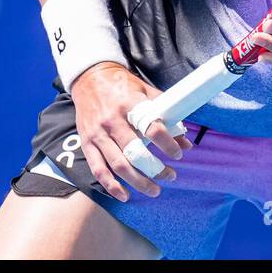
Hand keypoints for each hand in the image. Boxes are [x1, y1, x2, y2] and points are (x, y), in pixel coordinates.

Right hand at [69, 62, 193, 201]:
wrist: (90, 78)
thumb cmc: (122, 85)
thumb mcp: (146, 91)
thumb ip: (166, 114)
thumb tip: (185, 140)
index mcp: (130, 104)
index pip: (152, 127)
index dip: (168, 144)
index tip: (178, 154)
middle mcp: (113, 120)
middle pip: (136, 152)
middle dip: (155, 169)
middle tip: (170, 176)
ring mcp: (98, 133)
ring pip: (118, 165)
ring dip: (138, 181)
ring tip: (154, 190)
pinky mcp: (86, 143)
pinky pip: (98, 169)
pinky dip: (111, 186)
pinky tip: (125, 195)